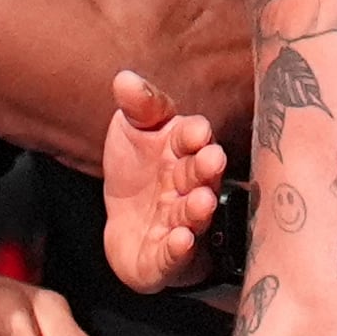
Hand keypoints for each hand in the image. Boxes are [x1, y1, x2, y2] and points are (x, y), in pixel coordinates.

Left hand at [103, 71, 224, 294]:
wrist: (128, 227)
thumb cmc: (139, 172)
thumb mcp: (132, 131)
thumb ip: (137, 107)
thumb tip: (124, 78)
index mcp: (181, 150)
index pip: (191, 138)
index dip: (194, 134)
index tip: (196, 130)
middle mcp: (187, 186)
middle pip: (199, 175)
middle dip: (205, 168)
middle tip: (212, 160)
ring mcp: (179, 222)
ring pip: (192, 215)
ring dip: (198, 208)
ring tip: (201, 202)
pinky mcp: (166, 257)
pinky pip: (174, 254)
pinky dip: (179, 249)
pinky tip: (181, 240)